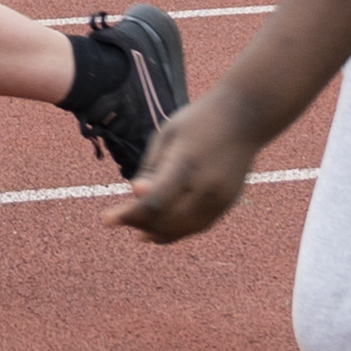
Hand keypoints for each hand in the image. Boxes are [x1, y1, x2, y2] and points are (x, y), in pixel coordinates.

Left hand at [112, 95, 269, 244]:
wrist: (244, 117)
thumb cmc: (198, 122)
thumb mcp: (167, 135)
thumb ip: (151, 167)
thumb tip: (135, 195)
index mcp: (187, 164)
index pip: (154, 202)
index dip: (128, 215)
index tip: (106, 220)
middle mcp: (206, 186)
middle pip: (166, 221)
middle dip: (139, 224)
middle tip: (118, 219)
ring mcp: (221, 198)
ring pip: (183, 229)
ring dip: (157, 233)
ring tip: (135, 230)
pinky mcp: (228, 203)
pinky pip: (198, 226)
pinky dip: (177, 231)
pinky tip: (158, 231)